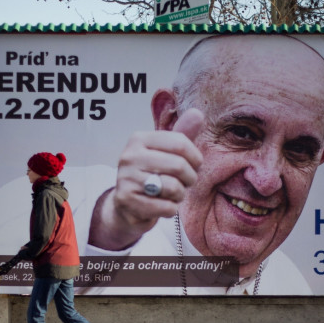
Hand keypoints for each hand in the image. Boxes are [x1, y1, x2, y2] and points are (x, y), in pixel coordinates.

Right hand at [89, 108, 204, 250]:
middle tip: (185, 183)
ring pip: (174, 188)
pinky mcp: (126, 200)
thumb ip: (182, 134)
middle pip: (179, 166)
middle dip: (190, 178)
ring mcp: (125, 178)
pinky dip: (171, 209)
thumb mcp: (166, 152)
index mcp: (139, 139)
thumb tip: (198, 113)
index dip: (196, 158)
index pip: (180, 143)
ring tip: (173, 194)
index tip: (195, 165)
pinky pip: (165, 207)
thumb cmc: (152, 174)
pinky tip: (163, 205)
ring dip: (180, 195)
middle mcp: (129, 156)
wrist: (126, 205)